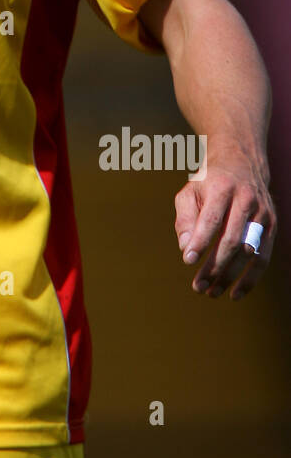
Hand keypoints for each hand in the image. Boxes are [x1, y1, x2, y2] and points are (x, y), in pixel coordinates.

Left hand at [174, 157, 275, 299]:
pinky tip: (235, 293)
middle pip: (231, 239)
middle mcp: (246, 200)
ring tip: (211, 292)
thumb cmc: (208, 184)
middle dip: (214, 266)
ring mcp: (262, 213)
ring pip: (248, 252)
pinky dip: (250, 279)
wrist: (241, 163)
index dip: (200, 241)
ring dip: (230, 276)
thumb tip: (186, 248)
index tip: (188, 261)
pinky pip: (263, 257)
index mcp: (222, 187)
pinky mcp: (272, 226)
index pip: (212, 219)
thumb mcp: (190, 192)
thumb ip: (185, 219)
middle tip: (198, 286)